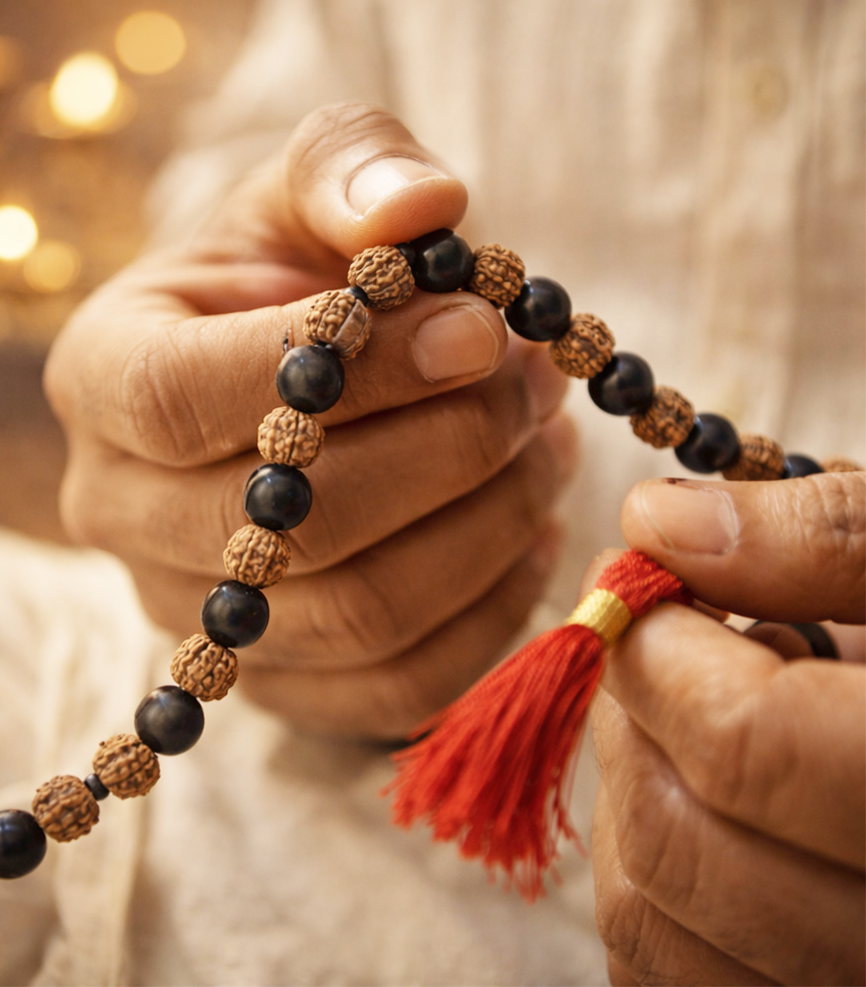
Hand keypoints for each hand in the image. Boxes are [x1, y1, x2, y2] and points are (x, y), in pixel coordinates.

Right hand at [44, 103, 575, 738]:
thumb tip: (425, 204)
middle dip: (448, 452)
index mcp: (105, 378)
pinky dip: (488, 613)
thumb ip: (351, 169)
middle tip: (534, 390)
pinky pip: (396, 686)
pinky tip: (528, 532)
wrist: (286, 383)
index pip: (187, 396)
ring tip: (547, 447)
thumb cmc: (288, 279)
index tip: (478, 331)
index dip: (350, 371)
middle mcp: (122, 513)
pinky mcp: (276, 682)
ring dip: (487, 527)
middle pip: (293, 525)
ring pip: (358, 614)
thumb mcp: (303, 192)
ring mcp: (201, 618)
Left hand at [590, 473, 864, 984]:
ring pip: (650, 915)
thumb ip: (832, 535)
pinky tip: (714, 798)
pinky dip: (648, 868)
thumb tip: (659, 523)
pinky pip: (661, 966)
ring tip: (708, 715)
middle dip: (633, 712)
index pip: (747, 746)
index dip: (656, 645)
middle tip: (661, 639)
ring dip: (636, 785)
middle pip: (679, 839)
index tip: (634, 573)